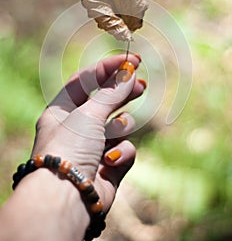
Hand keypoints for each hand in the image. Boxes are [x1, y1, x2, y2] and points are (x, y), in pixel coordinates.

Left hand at [32, 53, 145, 212]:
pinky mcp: (109, 165)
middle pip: (106, 101)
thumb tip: (128, 72)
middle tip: (141, 84)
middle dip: (123, 92)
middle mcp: (78, 127)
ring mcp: (94, 146)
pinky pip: (125, 149)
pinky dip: (121, 153)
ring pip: (120, 125)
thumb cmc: (70, 148)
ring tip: (114, 132)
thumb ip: (112, 93)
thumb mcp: (88, 113)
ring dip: (120, 127)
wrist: (68, 197)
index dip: (108, 68)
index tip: (132, 60)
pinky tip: (110, 160)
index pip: (86, 80)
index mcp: (63, 110)